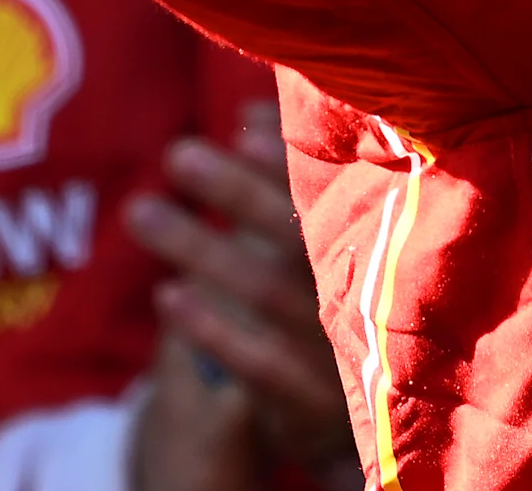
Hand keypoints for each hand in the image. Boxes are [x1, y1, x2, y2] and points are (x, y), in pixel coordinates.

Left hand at [125, 103, 359, 482]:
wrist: (377, 414)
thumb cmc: (345, 299)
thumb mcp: (331, 238)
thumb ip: (299, 178)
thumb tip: (249, 117)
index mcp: (390, 244)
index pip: (339, 191)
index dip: (289, 158)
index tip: (239, 124)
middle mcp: (380, 294)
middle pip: (301, 236)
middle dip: (237, 191)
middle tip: (176, 155)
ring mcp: (353, 353)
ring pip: (271, 294)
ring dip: (202, 249)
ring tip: (140, 211)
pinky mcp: (323, 407)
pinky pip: (263, 365)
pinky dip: (212, 329)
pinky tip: (168, 296)